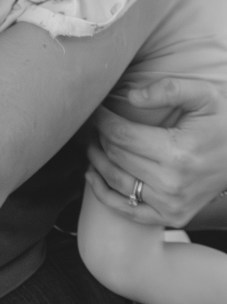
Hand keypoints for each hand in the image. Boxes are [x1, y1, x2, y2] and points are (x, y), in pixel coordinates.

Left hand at [87, 76, 226, 227]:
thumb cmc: (220, 121)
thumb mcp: (203, 95)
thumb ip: (167, 89)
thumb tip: (131, 97)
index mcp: (178, 153)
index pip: (122, 135)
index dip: (102, 119)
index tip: (97, 107)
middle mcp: (172, 184)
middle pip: (116, 156)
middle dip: (99, 135)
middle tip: (94, 121)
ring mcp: (171, 205)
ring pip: (116, 181)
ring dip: (96, 160)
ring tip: (92, 141)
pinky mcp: (171, 217)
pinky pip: (128, 210)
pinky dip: (104, 194)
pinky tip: (93, 174)